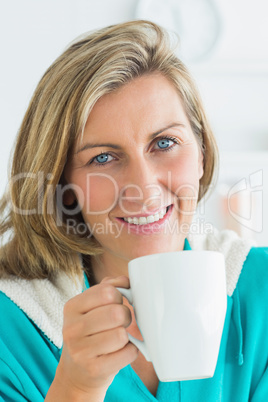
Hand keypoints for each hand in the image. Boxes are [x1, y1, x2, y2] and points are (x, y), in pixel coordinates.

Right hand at [50, 276, 137, 399]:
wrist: (76, 373)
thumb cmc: (90, 334)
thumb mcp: (91, 308)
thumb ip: (108, 287)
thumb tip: (125, 280)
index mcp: (72, 307)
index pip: (106, 291)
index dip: (119, 296)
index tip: (116, 303)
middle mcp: (72, 328)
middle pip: (116, 313)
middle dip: (126, 316)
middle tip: (121, 322)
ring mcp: (80, 351)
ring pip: (121, 335)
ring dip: (127, 336)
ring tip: (118, 338)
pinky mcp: (94, 370)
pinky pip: (127, 353)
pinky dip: (130, 351)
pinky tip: (119, 352)